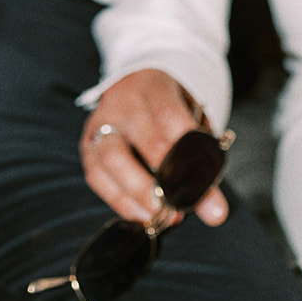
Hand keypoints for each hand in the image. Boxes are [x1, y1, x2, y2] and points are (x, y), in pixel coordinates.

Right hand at [80, 70, 228, 228]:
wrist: (133, 85)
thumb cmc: (167, 106)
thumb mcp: (190, 114)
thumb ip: (203, 155)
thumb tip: (214, 209)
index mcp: (154, 86)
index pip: (172, 118)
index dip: (189, 156)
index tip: (206, 190)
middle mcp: (124, 102)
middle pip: (145, 140)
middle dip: (167, 182)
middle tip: (183, 208)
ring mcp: (101, 122)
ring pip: (113, 158)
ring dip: (139, 194)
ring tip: (162, 215)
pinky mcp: (87, 145)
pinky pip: (97, 177)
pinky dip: (120, 201)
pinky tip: (142, 214)